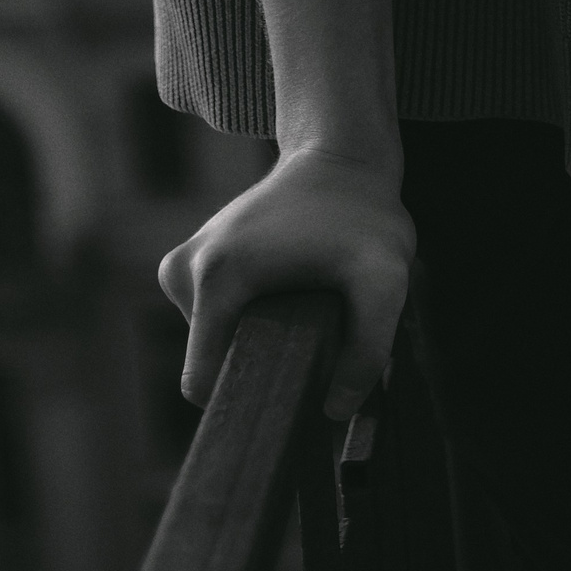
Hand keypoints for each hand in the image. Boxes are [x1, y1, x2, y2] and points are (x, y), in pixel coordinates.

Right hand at [159, 143, 414, 420]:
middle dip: (260, 360)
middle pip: (211, 361)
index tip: (296, 384)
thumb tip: (333, 411)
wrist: (341, 159)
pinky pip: (214, 318)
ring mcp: (183, 261)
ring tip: (304, 302)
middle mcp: (185, 268)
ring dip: (258, 335)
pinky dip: (248, 317)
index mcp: (215, 277)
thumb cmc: (363, 216)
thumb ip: (368, 349)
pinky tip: (287, 293)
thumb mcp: (386, 280)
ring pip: (213, 340)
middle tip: (313, 328)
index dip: (250, 396)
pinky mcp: (193, 259)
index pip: (204, 382)